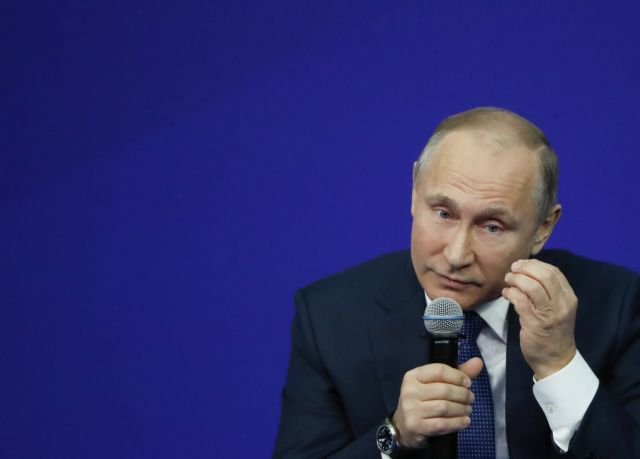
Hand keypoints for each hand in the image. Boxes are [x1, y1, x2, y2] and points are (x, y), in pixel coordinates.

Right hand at [391, 358, 482, 447]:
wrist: (405, 425)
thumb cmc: (423, 400)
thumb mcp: (435, 384)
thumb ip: (456, 373)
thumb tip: (478, 362)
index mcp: (413, 376)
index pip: (439, 370)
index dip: (457, 376)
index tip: (468, 383)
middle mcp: (409, 391)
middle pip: (444, 390)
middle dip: (463, 395)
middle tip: (470, 399)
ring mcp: (411, 409)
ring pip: (444, 407)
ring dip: (461, 409)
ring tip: (468, 409)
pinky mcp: (416, 426)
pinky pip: (442, 424)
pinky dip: (457, 423)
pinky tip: (465, 421)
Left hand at [502, 258, 576, 378]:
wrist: (556, 360)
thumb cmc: (554, 331)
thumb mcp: (558, 308)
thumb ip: (548, 291)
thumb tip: (528, 270)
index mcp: (569, 298)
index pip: (554, 272)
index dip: (535, 264)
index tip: (522, 264)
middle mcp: (562, 304)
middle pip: (544, 275)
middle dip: (525, 268)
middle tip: (512, 269)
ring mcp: (549, 315)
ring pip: (531, 286)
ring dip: (515, 279)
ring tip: (508, 280)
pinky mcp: (534, 324)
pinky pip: (520, 301)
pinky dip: (510, 293)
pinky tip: (506, 294)